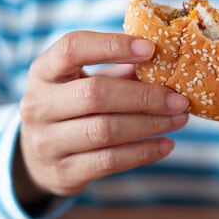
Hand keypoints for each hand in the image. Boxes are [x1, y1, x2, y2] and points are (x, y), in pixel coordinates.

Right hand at [18, 31, 188, 199]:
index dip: (111, 45)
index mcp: (43, 72)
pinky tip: (166, 144)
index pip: (72, 48)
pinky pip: (110, 161)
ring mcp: (47, 142)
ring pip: (105, 131)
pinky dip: (143, 152)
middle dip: (144, 96)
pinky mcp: (63, 172)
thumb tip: (168, 64)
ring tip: (179, 119)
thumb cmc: (73, 109)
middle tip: (178, 98)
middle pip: (95, 95)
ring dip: (150, 124)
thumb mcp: (83, 82)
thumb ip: (119, 72)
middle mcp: (38, 105)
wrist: (38, 158)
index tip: (151, 48)